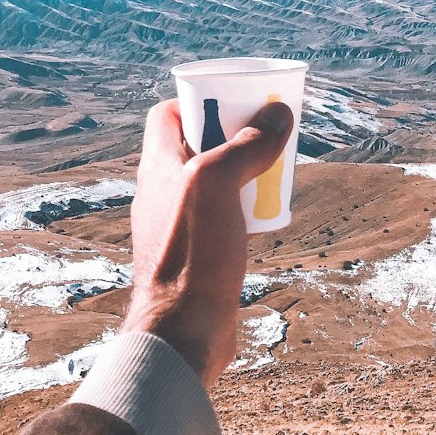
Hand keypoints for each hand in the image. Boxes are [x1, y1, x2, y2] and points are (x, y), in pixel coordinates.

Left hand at [121, 97, 293, 387]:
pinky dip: (243, 209)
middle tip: (265, 137)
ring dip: (242, 173)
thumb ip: (245, 146)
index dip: (199, 101)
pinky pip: (220, 217)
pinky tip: (266, 217)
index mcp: (157, 167)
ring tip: (273, 173)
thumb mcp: (218, 184)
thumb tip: (278, 115)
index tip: (234, 103)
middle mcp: (162, 193)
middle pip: (196, 146)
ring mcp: (177, 226)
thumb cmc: (192, 254)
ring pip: (212, 183)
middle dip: (232, 136)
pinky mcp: (195, 255)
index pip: (167, 115)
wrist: (183, 333)